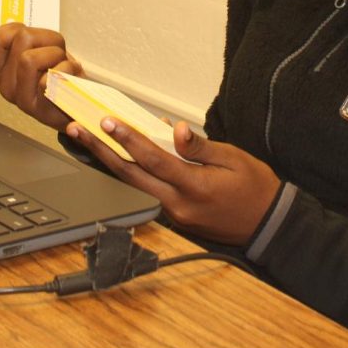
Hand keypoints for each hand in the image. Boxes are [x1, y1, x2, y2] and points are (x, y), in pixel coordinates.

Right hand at [0, 21, 82, 130]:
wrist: (78, 103)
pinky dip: (67, 69)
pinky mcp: (40, 109)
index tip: (33, 37)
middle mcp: (6, 86)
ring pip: (31, 57)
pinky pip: (50, 76)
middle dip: (47, 39)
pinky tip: (68, 78)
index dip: (18, 29)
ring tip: (61, 65)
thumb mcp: (35, 50)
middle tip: (55, 53)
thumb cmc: (57, 74)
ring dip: (57, 54)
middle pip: (22, 38)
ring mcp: (21, 99)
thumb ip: (12, 38)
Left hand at [65, 116, 280, 245]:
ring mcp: (175, 215)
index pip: (153, 160)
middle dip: (102, 152)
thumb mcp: (233, 158)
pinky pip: (148, 192)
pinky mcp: (175, 218)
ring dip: (111, 163)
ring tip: (89, 142)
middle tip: (79, 131)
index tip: (108, 123)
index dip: (128, 140)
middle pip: (131, 176)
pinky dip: (133, 174)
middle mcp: (178, 205)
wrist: (268, 225)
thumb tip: (175, 129)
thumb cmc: (255, 187)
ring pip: (135, 186)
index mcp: (194, 186)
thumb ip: (200, 146)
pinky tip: (122, 157)